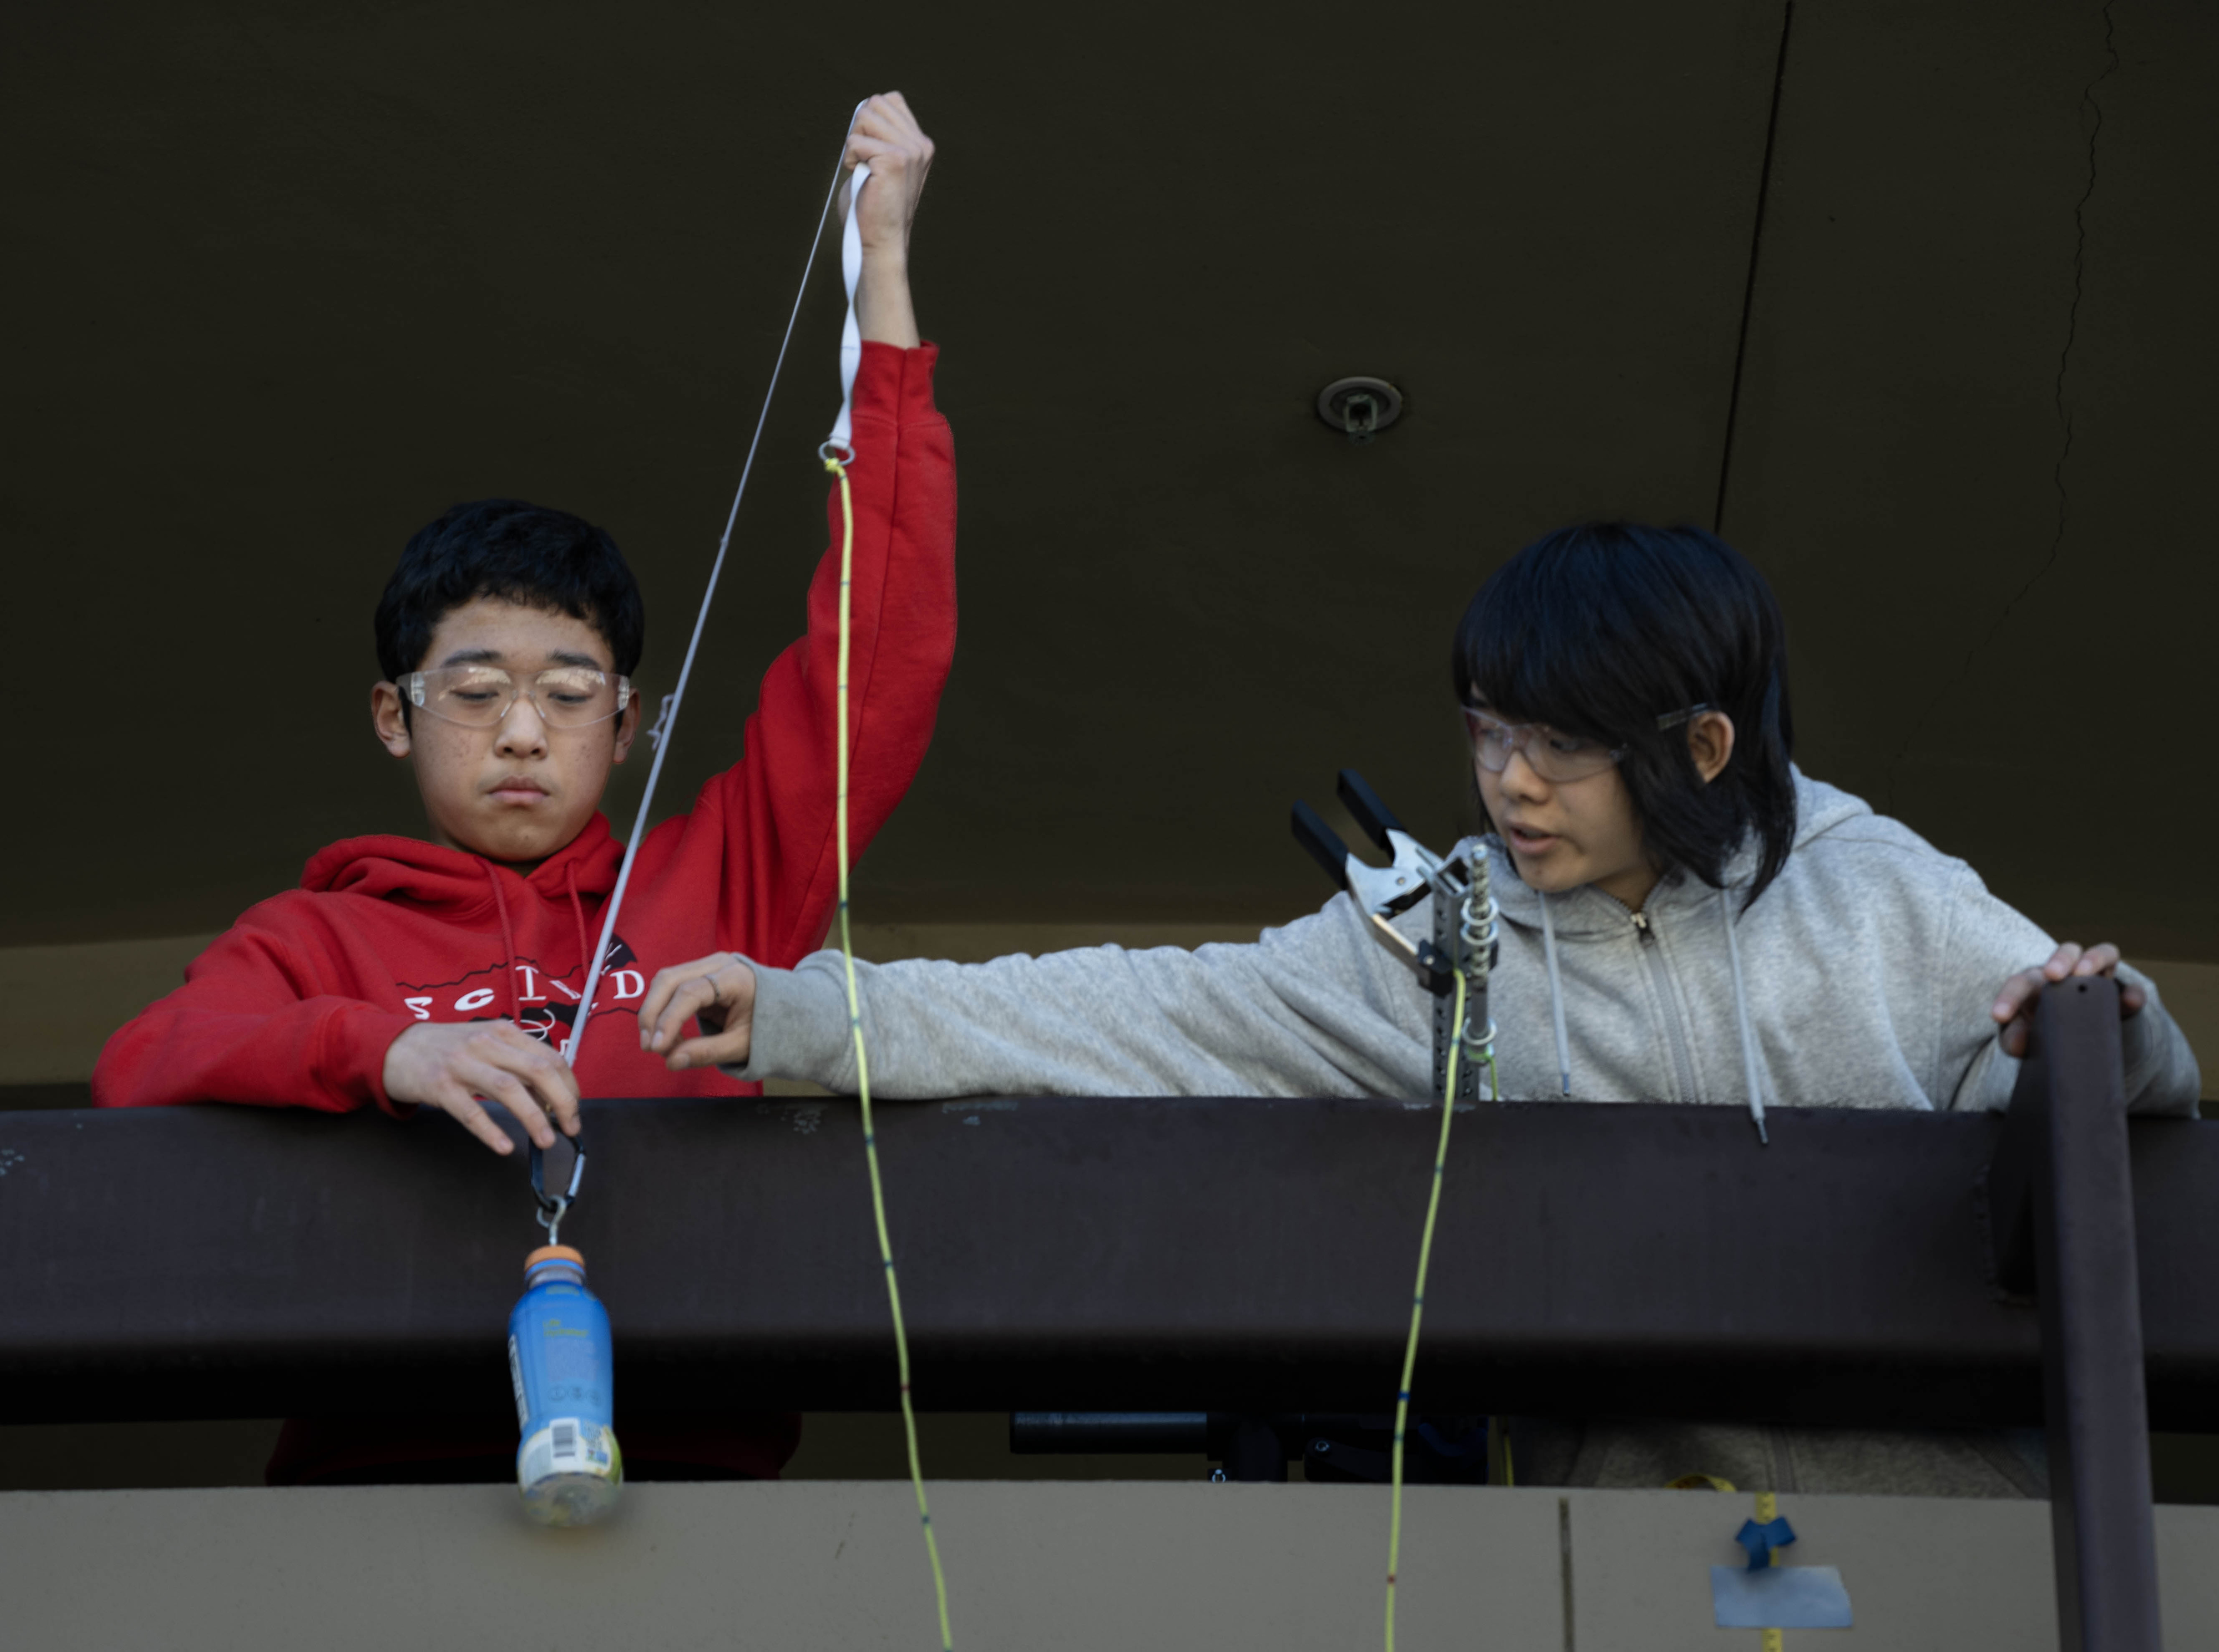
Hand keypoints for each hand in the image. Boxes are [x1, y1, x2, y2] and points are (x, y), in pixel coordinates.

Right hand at [381, 1021, 580, 1153]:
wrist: (394, 1047)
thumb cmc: (447, 1049)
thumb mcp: (486, 1044)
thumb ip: (516, 1061)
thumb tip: (553, 1093)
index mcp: (504, 1032)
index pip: (551, 1057)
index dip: (569, 1086)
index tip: (574, 1109)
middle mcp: (486, 1043)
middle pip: (538, 1071)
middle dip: (562, 1102)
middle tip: (572, 1128)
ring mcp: (462, 1063)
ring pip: (509, 1089)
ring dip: (534, 1117)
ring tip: (547, 1140)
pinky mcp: (439, 1085)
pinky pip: (470, 1111)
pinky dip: (490, 1130)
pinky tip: (505, 1147)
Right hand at [639, 952, 757, 1069]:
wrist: (787, 1010)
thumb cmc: (768, 1027)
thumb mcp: (743, 1045)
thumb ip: (708, 1052)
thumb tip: (671, 1062)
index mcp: (735, 977)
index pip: (691, 993)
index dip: (669, 1020)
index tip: (656, 1047)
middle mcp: (718, 963)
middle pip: (669, 979)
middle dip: (652, 1013)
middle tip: (648, 1047)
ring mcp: (707, 966)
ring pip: (665, 982)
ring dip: (654, 1014)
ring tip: (659, 1047)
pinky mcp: (699, 975)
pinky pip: (672, 990)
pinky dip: (664, 1012)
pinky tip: (668, 1037)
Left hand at [842, 92, 933, 253]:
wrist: (881, 241)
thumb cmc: (875, 207)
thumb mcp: (883, 162)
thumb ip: (881, 135)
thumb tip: (865, 108)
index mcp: (921, 144)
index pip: (891, 100)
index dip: (870, 120)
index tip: (870, 150)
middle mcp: (920, 145)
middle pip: (876, 103)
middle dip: (860, 129)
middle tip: (864, 160)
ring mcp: (910, 151)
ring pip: (865, 116)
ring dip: (854, 143)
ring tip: (862, 168)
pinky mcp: (894, 160)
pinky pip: (855, 141)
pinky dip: (850, 158)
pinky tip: (860, 177)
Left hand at [1991, 942, 2144, 1057]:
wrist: (2079, 1037)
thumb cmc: (2042, 1029)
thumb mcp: (2026, 1036)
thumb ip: (2015, 1040)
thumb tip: (2018, 1044)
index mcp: (2037, 982)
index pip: (2021, 983)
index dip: (2009, 998)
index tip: (1999, 1016)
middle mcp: (2068, 972)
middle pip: (2065, 953)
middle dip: (2059, 960)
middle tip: (2052, 974)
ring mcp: (2098, 978)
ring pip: (2101, 954)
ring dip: (2093, 960)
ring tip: (2086, 974)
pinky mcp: (2122, 994)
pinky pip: (2131, 989)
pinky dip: (2132, 993)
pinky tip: (2130, 1002)